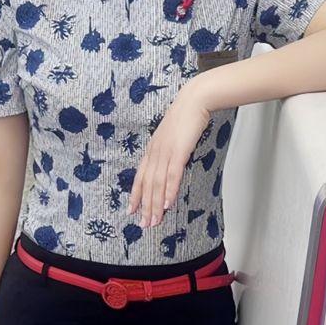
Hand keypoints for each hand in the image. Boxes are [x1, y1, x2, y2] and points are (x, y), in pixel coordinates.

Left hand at [128, 83, 210, 226]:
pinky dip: (169, 191)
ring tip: (155, 221)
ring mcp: (166, 152)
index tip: (131, 210)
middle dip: (145, 206)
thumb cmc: (186, 117)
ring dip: (156, 204)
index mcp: (152, 149)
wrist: (194, 100)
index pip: (140, 177)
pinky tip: (167, 204)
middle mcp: (155, 152)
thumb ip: (169, 151)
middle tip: (144, 224)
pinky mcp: (179, 151)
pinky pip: (172, 175)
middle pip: (147, 184)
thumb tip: (170, 166)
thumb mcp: (173, 136)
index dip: (135, 195)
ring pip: (158, 184)